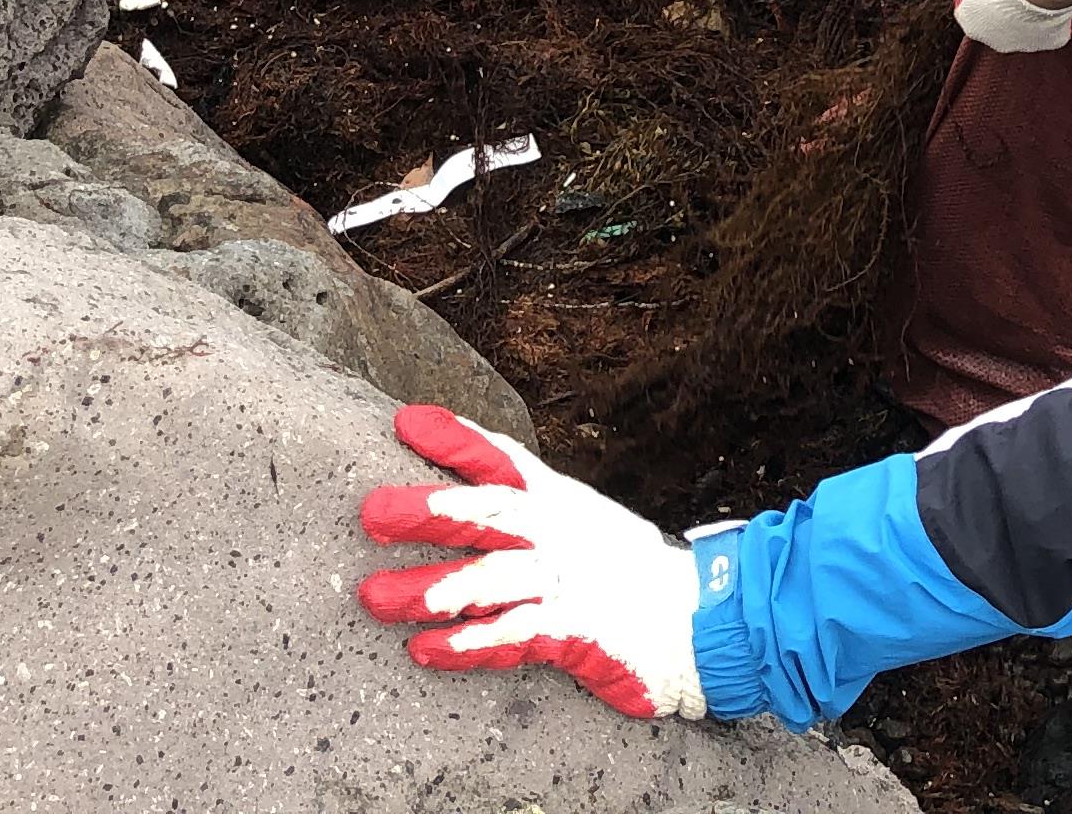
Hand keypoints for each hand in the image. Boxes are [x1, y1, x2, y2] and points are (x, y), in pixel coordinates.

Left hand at [358, 405, 706, 721]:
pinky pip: (509, 634)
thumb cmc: (634, 573)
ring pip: (487, 577)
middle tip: (371, 513)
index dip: (456, 438)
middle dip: (427, 510)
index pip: (504, 459)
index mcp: (560, 503)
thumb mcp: (587, 524)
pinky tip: (425, 649)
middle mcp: (557, 533)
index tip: (407, 422)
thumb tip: (480, 500)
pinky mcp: (572, 628)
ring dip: (430, 587)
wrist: (700, 618)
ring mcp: (564, 580)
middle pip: (486, 511)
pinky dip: (465, 643)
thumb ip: (537, 512)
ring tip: (376, 597)